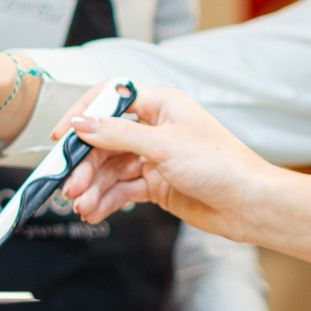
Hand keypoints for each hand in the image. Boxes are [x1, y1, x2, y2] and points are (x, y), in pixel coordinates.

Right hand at [60, 86, 278, 235]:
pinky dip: (107, 200)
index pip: (110, 98)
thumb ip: (118, 135)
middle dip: (85, 165)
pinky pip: (123, 189)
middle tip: (69, 186)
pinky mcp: (157, 184)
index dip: (84, 114)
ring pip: (112, 168)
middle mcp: (156, 128)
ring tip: (81, 206)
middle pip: (105, 140)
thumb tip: (81, 123)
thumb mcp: (163, 145)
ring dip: (93, 187)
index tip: (63, 135)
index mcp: (161, 104)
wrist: (248, 204)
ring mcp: (155, 157)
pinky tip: (94, 211)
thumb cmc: (220, 164)